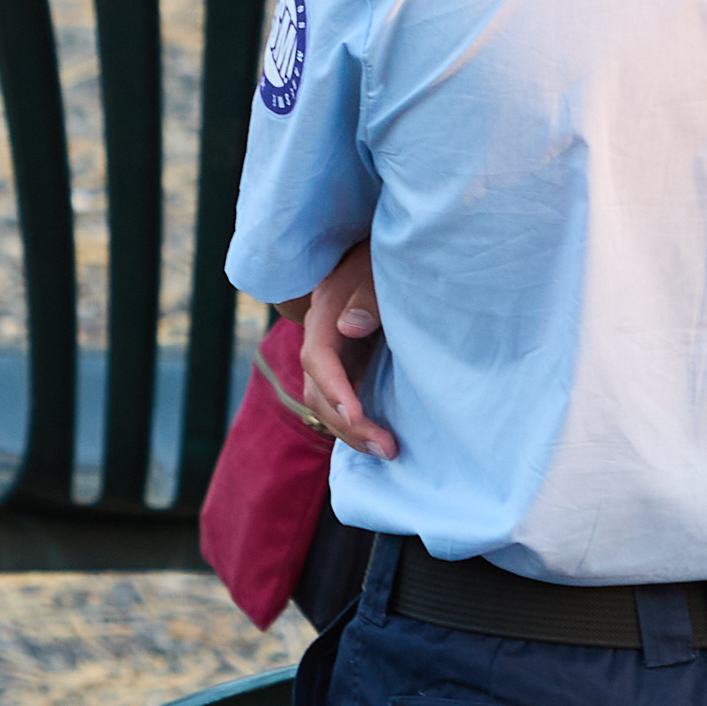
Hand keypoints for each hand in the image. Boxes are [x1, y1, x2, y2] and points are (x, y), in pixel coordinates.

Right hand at [294, 242, 394, 459]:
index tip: (356, 417)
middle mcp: (321, 337)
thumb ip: (368, 295)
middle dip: (347, 425)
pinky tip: (381, 441)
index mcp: (325, 312)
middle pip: (318, 392)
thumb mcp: (378, 268)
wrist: (382, 254)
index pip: (318, 358)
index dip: (334, 390)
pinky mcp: (349, 363)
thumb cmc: (383, 258)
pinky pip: (343, 400)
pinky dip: (358, 424)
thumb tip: (350, 326)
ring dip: (353, 432)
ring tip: (388, 451)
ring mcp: (333, 353)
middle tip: (387, 448)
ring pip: (326, 403)